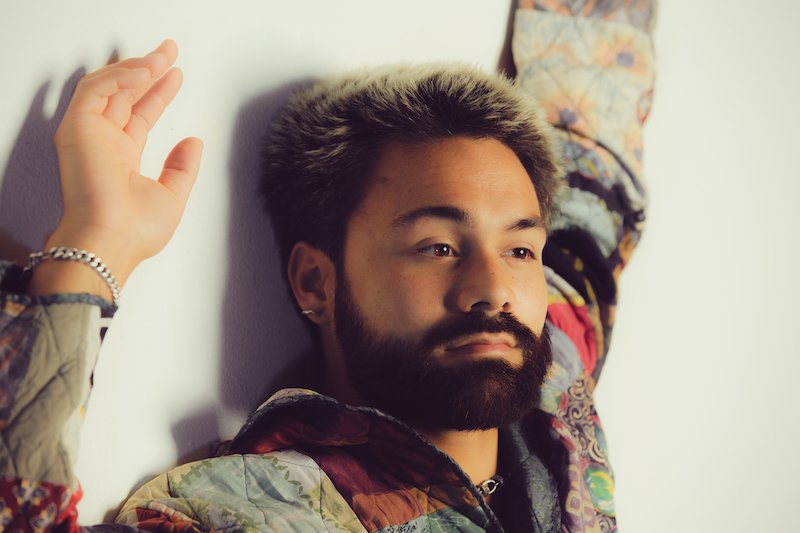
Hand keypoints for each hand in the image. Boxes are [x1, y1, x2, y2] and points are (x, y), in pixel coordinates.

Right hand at [30, 40, 201, 298]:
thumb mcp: (173, 196)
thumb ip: (183, 167)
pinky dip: (118, 77)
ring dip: (135, 69)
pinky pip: (95, 90)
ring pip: (108, 87)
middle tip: (169, 52)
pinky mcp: (77, 129)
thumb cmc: (134, 232)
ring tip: (161, 57)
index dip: (158, 92)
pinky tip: (143, 72)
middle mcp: (104, 144)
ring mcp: (89, 135)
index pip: (140, 115)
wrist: (112, 242)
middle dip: (147, 70)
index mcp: (122, 158)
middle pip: (125, 95)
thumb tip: (194, 142)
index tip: (176, 75)